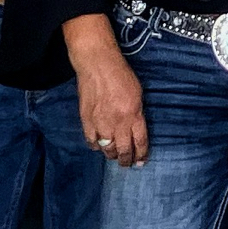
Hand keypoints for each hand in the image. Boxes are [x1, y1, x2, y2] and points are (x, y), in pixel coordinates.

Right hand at [67, 20, 148, 167]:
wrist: (98, 64)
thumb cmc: (120, 75)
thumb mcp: (138, 94)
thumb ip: (137, 114)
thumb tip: (134, 130)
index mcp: (134, 115)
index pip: (139, 143)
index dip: (141, 155)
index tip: (141, 162)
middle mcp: (118, 123)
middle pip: (123, 151)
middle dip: (126, 160)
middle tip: (127, 164)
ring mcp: (101, 123)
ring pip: (107, 150)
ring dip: (111, 155)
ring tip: (113, 155)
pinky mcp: (87, 121)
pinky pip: (91, 142)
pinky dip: (96, 146)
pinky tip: (99, 144)